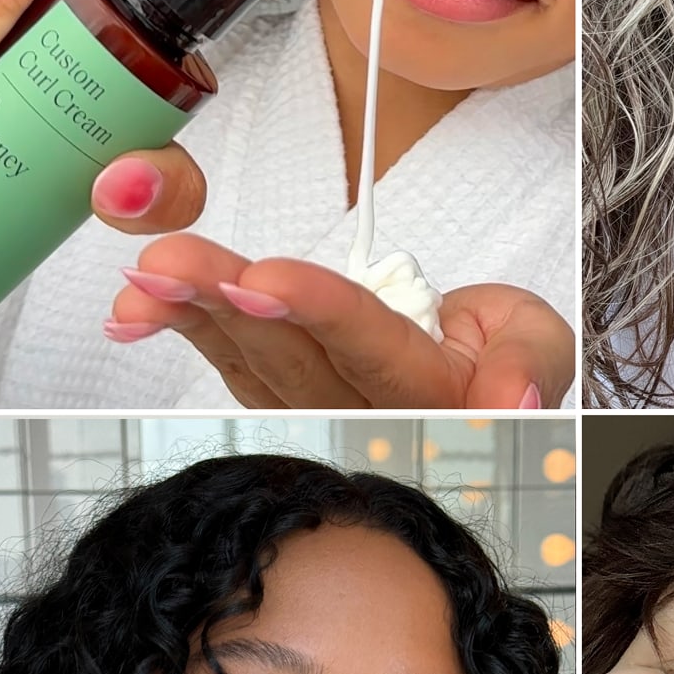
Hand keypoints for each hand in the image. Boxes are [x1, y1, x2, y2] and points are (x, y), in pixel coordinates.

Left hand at [105, 235, 574, 407]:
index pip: (372, 349)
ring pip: (249, 362)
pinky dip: (182, 327)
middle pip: (292, 360)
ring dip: (191, 314)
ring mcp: (315, 405)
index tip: (262, 282)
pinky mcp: (281, 391)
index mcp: (431, 393)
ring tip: (145, 271)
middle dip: (227, 304)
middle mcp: (364, 410)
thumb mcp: (537, 338)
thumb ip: (529, 361)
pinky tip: (136, 302)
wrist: (475, 371)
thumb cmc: (501, 348)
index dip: (318, 313)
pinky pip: (227, 361)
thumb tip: (515, 399)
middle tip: (170, 262)